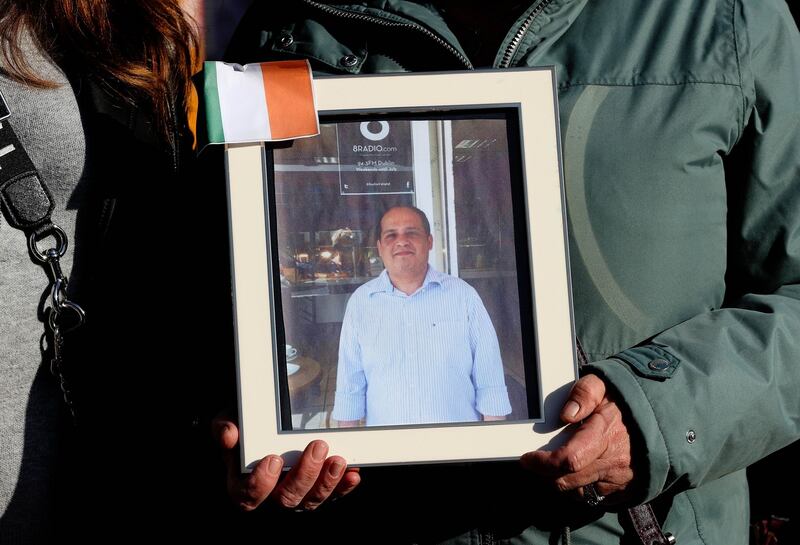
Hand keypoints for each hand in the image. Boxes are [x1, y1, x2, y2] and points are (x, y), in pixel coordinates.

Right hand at [213, 416, 360, 510]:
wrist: (266, 424)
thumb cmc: (246, 427)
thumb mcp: (230, 421)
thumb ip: (224, 427)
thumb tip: (229, 434)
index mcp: (244, 485)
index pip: (249, 497)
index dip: (261, 483)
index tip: (273, 460)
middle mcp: (272, 496)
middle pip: (287, 499)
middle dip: (304, 475)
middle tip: (317, 447)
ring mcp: (297, 495)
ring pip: (311, 500)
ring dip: (327, 482)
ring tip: (338, 460)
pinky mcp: (318, 490)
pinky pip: (333, 494)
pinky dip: (344, 486)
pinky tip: (353, 474)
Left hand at [520, 374, 633, 504]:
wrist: (657, 417)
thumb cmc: (622, 401)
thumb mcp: (602, 385)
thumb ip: (584, 394)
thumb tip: (566, 413)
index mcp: (605, 435)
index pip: (569, 459)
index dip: (543, 463)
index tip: (528, 458)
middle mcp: (613, 462)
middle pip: (567, 480)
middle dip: (545, 473)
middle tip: (535, 461)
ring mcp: (619, 479)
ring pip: (577, 492)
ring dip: (561, 480)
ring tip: (556, 463)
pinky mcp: (623, 489)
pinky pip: (592, 496)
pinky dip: (578, 486)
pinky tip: (576, 470)